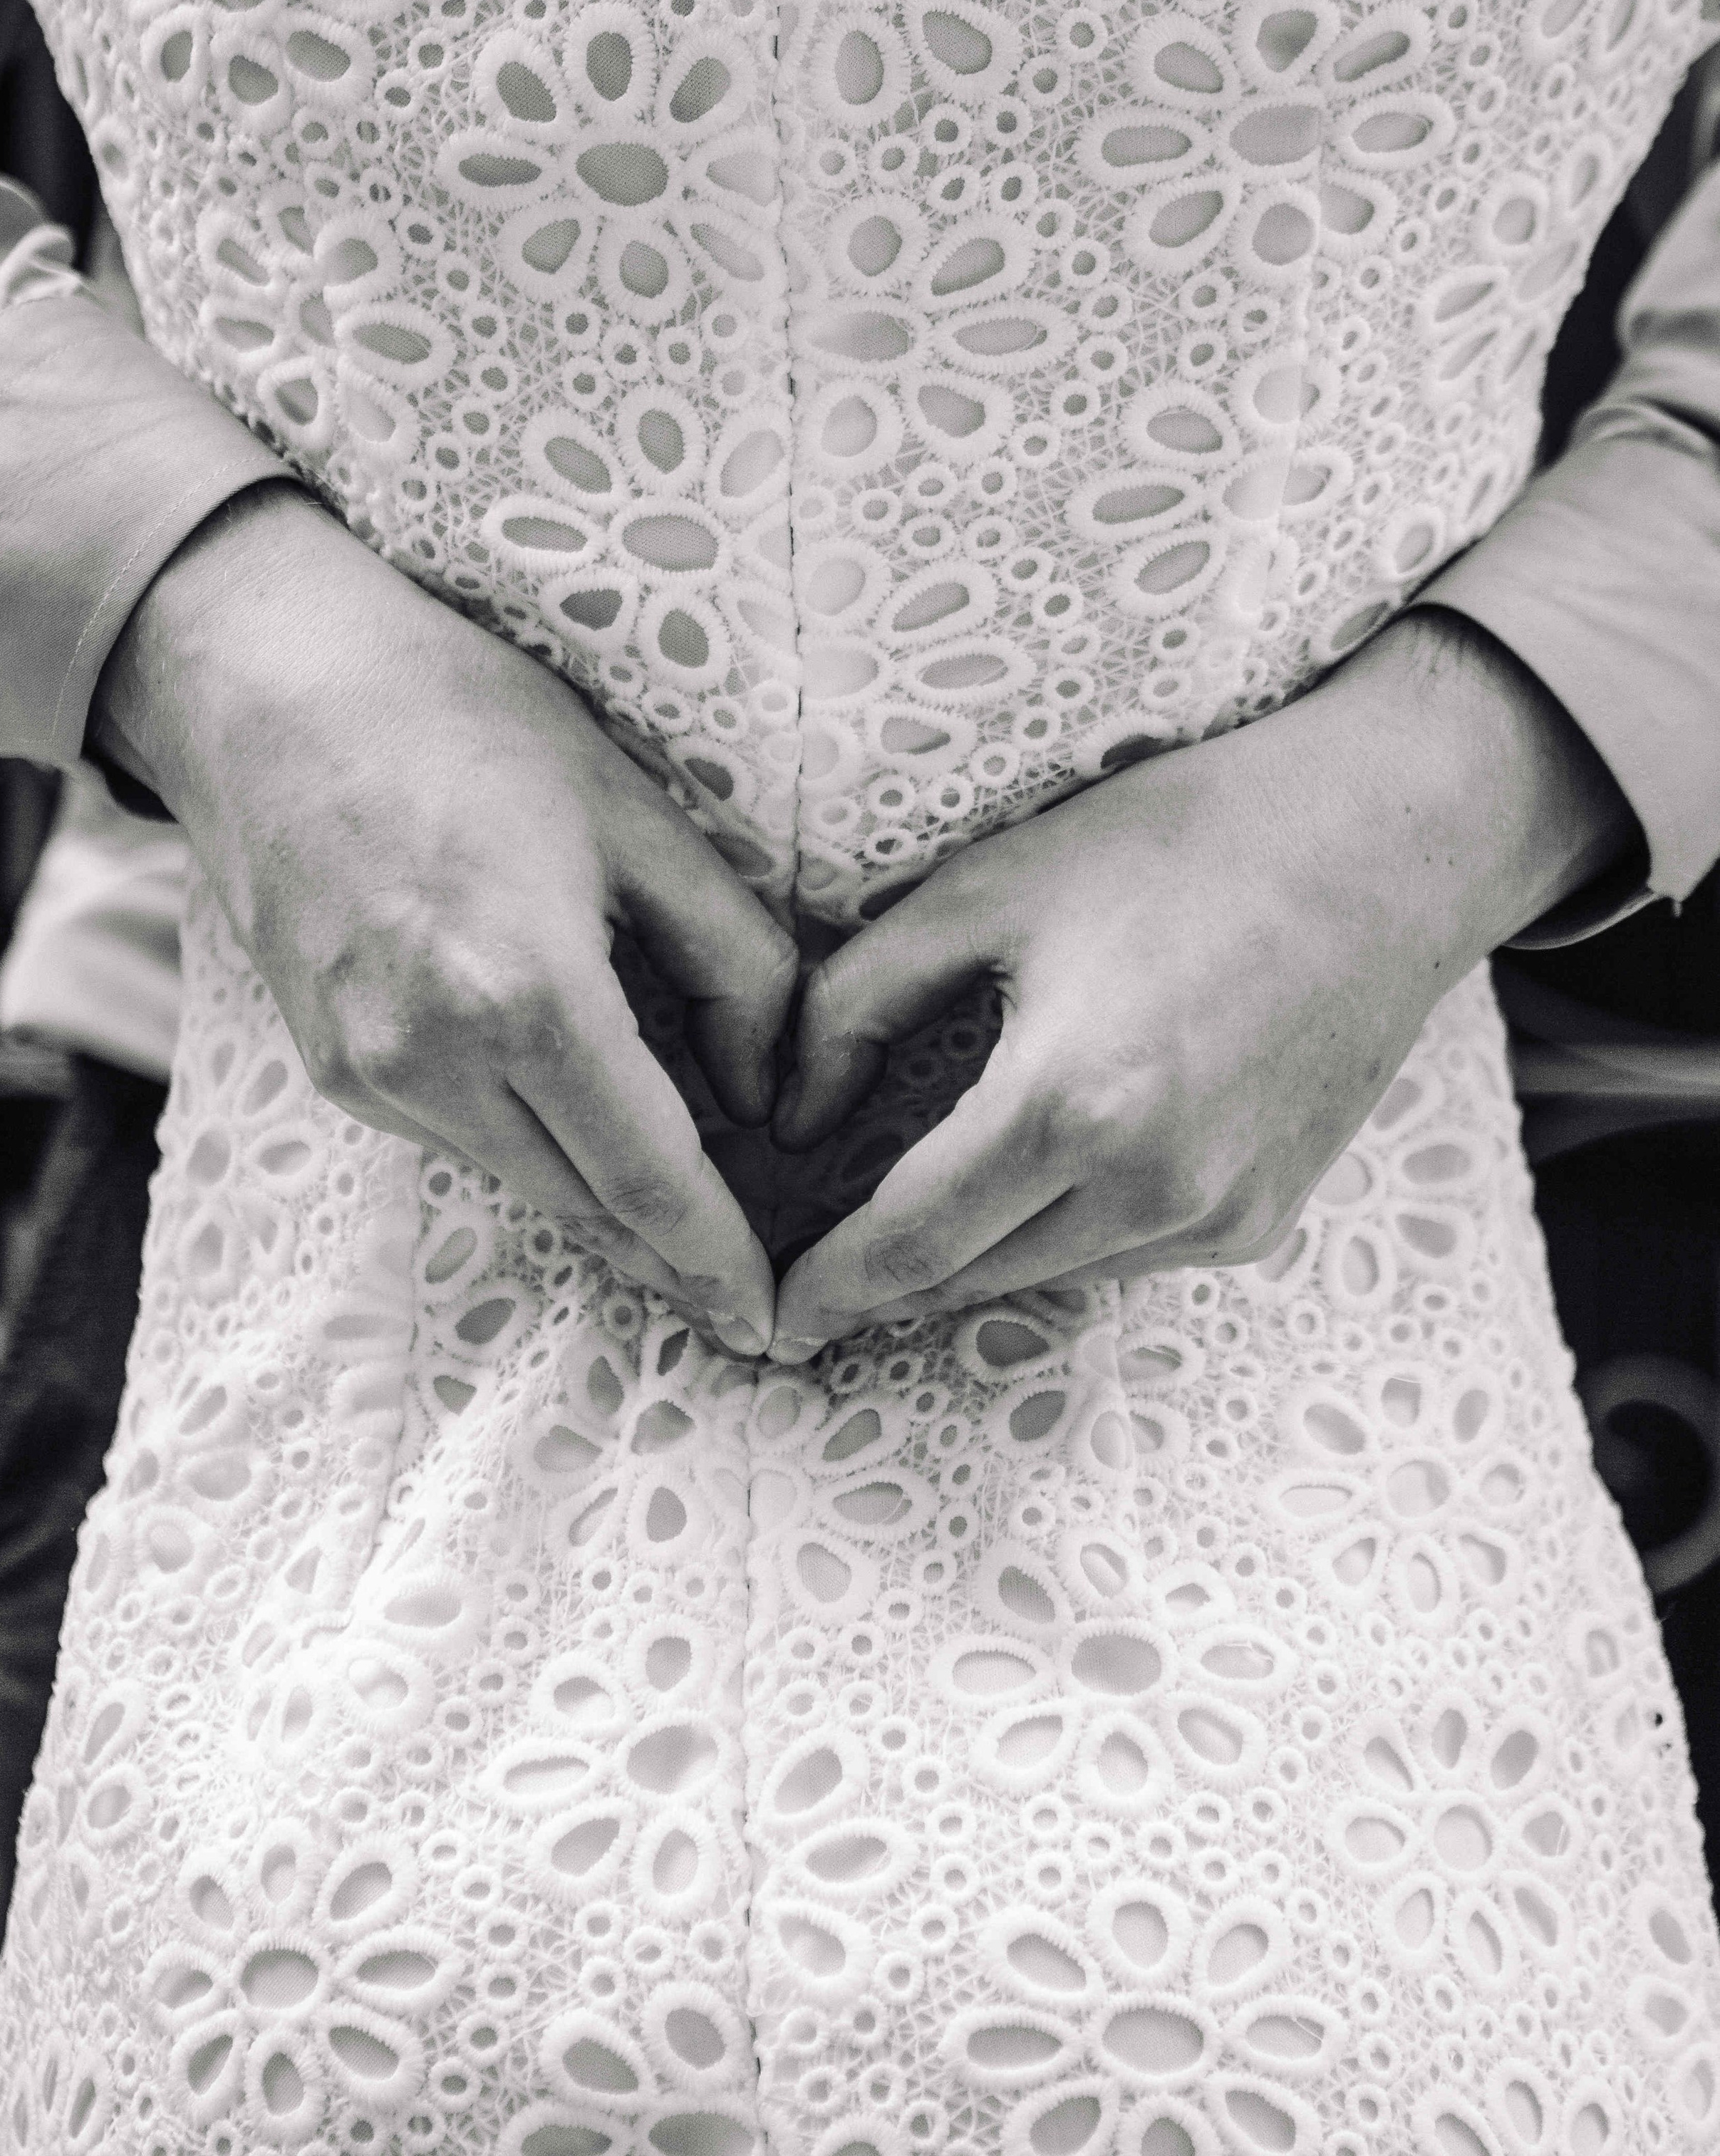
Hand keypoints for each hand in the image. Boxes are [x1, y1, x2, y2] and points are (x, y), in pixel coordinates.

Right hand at [91, 483, 795, 1351]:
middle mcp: (432, 1060)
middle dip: (673, 1254)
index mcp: (526, 996)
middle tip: (747, 1295)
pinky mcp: (331, 1071)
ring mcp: (367, 1075)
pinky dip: (530, 1147)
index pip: (649, 1178)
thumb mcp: (639, 816)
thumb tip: (766, 1094)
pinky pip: (460, 1139)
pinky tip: (577, 1124)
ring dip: (601, 1200)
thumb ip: (734, 961)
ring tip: (683, 1214)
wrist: (263, 684)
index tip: (770, 1318)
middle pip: (586, 1206)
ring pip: (522, 1180)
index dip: (717, 1261)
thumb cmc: (463, 720)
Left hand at [768, 611, 1635, 1358]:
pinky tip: (1042, 1171)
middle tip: (812, 1263)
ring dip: (973, 1252)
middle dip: (884, 1278)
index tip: (766, 1313)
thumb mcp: (986, 889)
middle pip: (967, 1278)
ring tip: (912, 1210)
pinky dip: (1061, 1232)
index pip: (908, 1245)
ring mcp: (1218, 1219)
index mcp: (1070, 1105)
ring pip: (1043, 1276)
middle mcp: (1152, 1188)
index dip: (825, 1289)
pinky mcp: (1261, 1224)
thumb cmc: (1180, 841)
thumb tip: (790, 1116)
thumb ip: (856, 1004)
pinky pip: (1122, 1257)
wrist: (1389, 844)